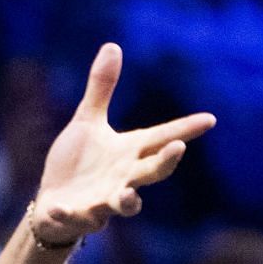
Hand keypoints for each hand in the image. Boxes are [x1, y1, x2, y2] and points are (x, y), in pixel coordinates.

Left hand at [31, 44, 213, 245]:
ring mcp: (103, 201)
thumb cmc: (77, 163)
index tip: (209, 119)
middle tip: (178, 148)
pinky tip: (57, 206)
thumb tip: (113, 45)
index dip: (184, 129)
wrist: (53, 204)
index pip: (160, 137)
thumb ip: (102, 89)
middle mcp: (123, 178)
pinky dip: (67, 213)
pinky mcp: (79, 216)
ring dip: (127, 201)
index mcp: (128, 153)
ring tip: (126, 195)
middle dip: (165, 162)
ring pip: (124, 204)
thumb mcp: (87, 122)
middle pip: (152, 172)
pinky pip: (76, 218)